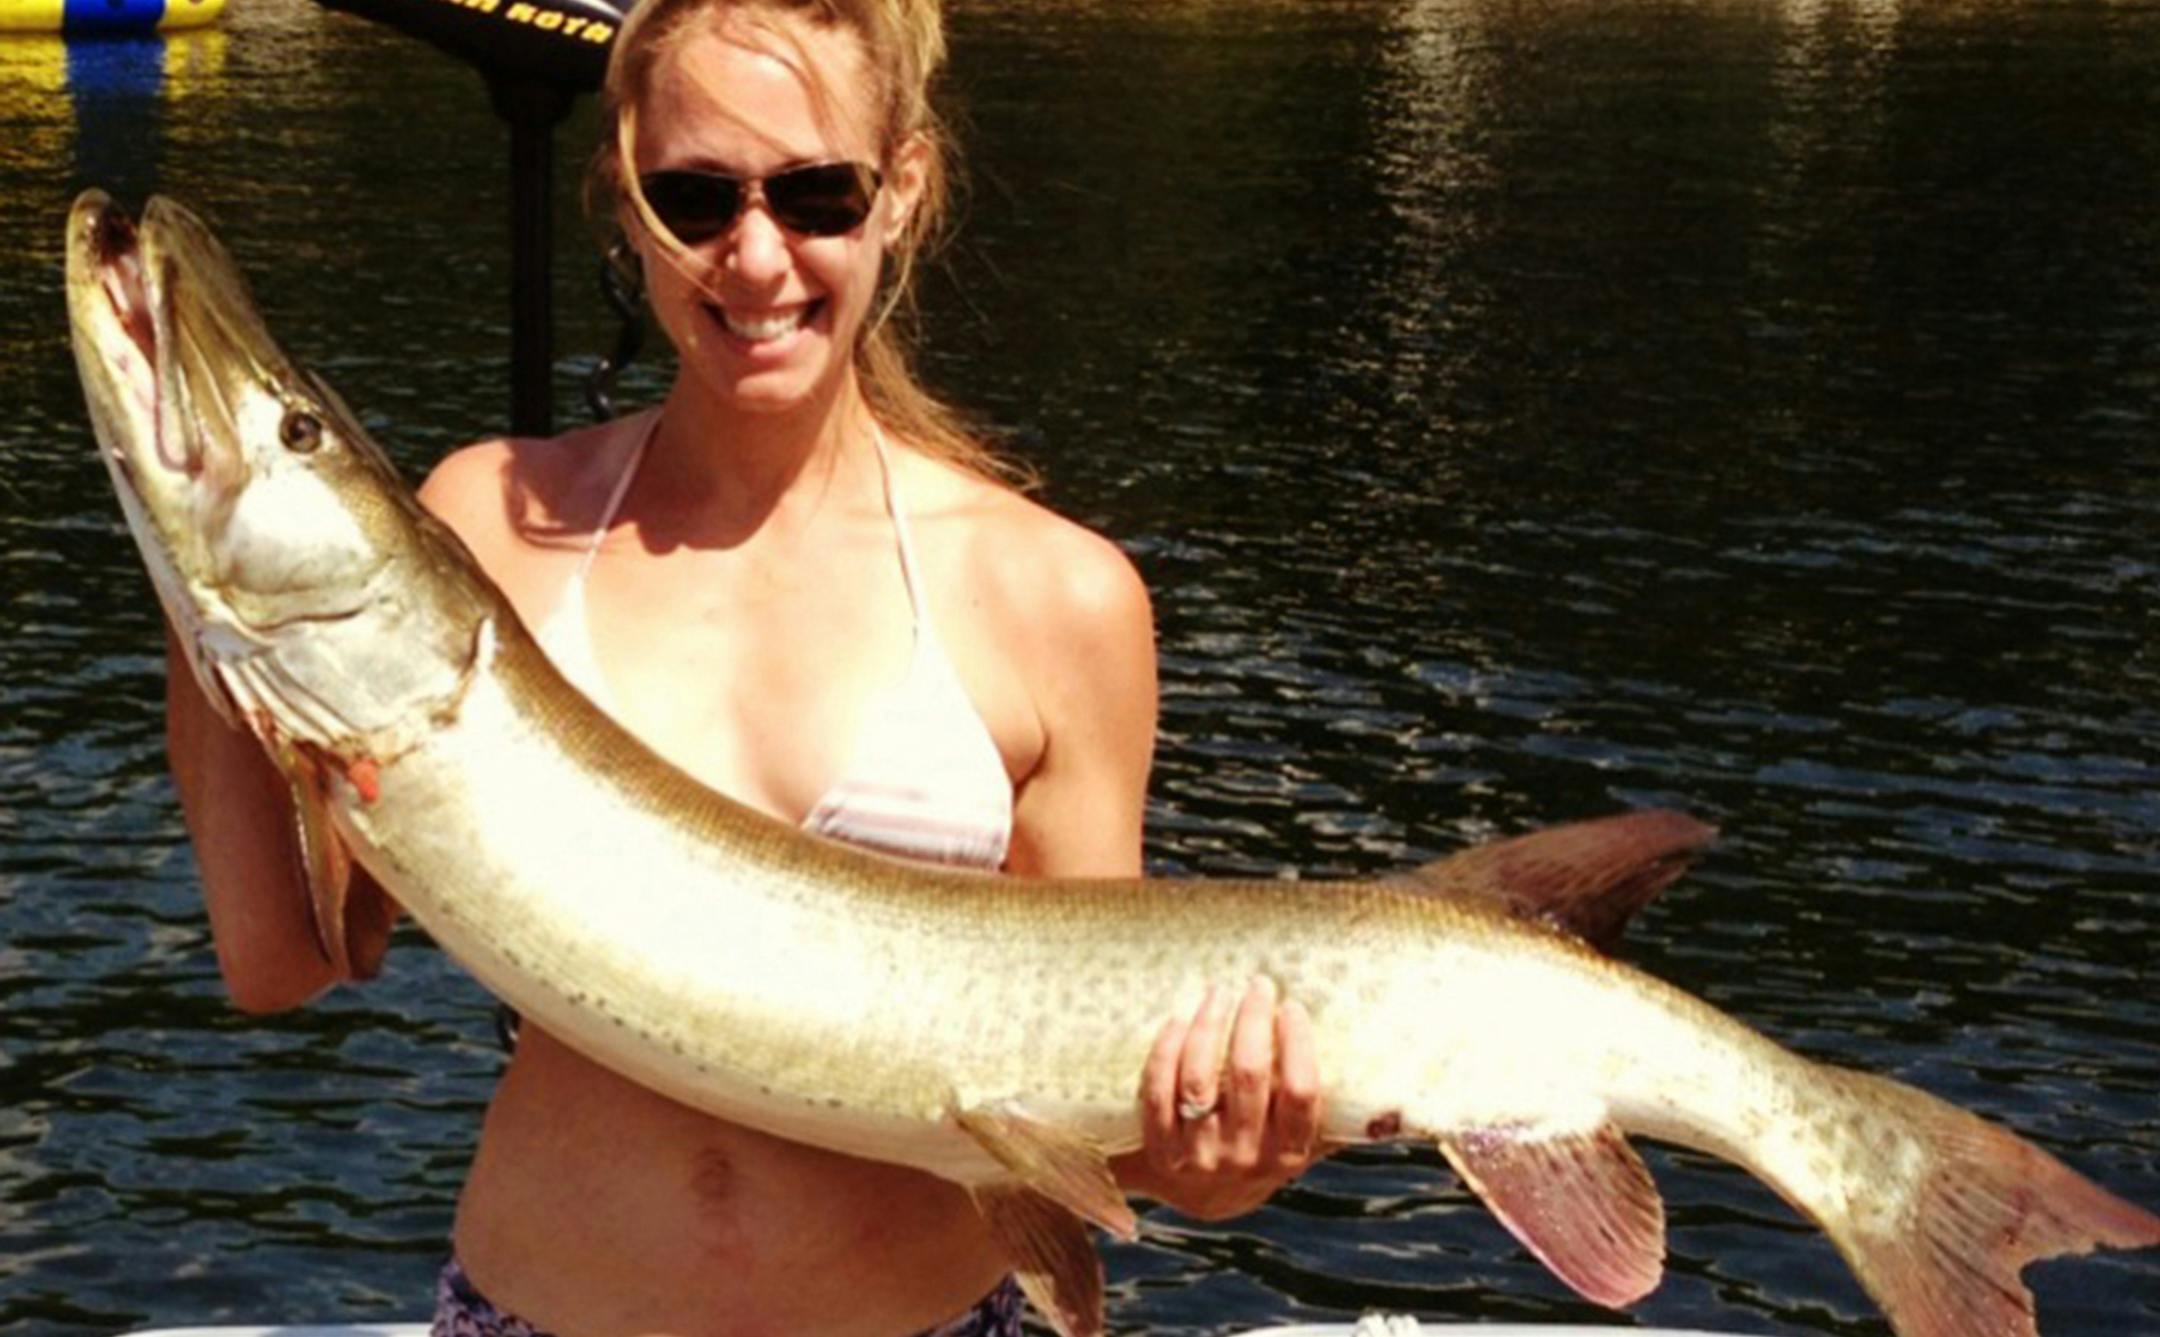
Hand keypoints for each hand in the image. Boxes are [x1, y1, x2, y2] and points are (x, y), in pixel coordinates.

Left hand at [1129, 976, 1326, 1220]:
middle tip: (1258, 985)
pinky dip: (1166, 1049)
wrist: (1201, 1196)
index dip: (1297, 1045)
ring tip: (1219, 992)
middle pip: (1249, 1076)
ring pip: (1199, 1078)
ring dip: (1209, 1026)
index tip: (1292, 1007)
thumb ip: (1335, 1115)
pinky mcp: (1160, 1148)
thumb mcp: (1300, 1141)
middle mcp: (1245, 1157)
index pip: (1300, 1093)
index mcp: (1289, 1154)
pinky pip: (1158, 1090)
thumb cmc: (1263, 1147)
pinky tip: (1179, 1019)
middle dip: (1253, 1020)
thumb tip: (1386, 1080)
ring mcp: (1199, 1155)